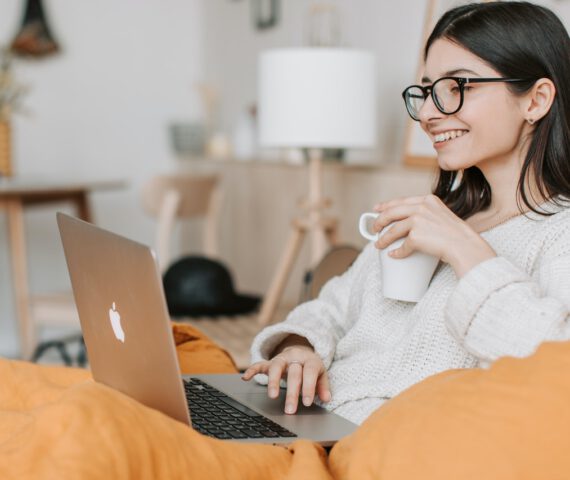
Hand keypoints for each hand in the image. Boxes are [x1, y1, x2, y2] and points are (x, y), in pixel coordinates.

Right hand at [241, 345, 330, 414]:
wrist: (301, 352)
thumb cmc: (311, 368)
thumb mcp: (321, 375)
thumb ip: (323, 386)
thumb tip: (327, 399)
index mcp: (310, 360)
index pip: (309, 373)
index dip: (309, 387)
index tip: (306, 403)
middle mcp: (295, 358)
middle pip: (293, 373)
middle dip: (292, 392)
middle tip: (290, 410)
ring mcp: (281, 359)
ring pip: (276, 367)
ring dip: (273, 381)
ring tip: (272, 396)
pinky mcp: (270, 362)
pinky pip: (260, 364)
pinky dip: (252, 370)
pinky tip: (246, 378)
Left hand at [373, 194, 495, 276]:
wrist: (465, 246)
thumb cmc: (457, 235)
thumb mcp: (442, 215)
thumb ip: (427, 214)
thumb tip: (408, 222)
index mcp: (428, 200)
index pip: (401, 200)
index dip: (386, 205)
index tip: (376, 209)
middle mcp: (422, 207)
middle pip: (392, 212)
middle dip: (379, 221)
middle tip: (374, 228)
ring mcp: (418, 221)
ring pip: (393, 230)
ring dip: (383, 239)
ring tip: (378, 244)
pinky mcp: (416, 236)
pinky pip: (402, 246)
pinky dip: (397, 252)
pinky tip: (394, 255)